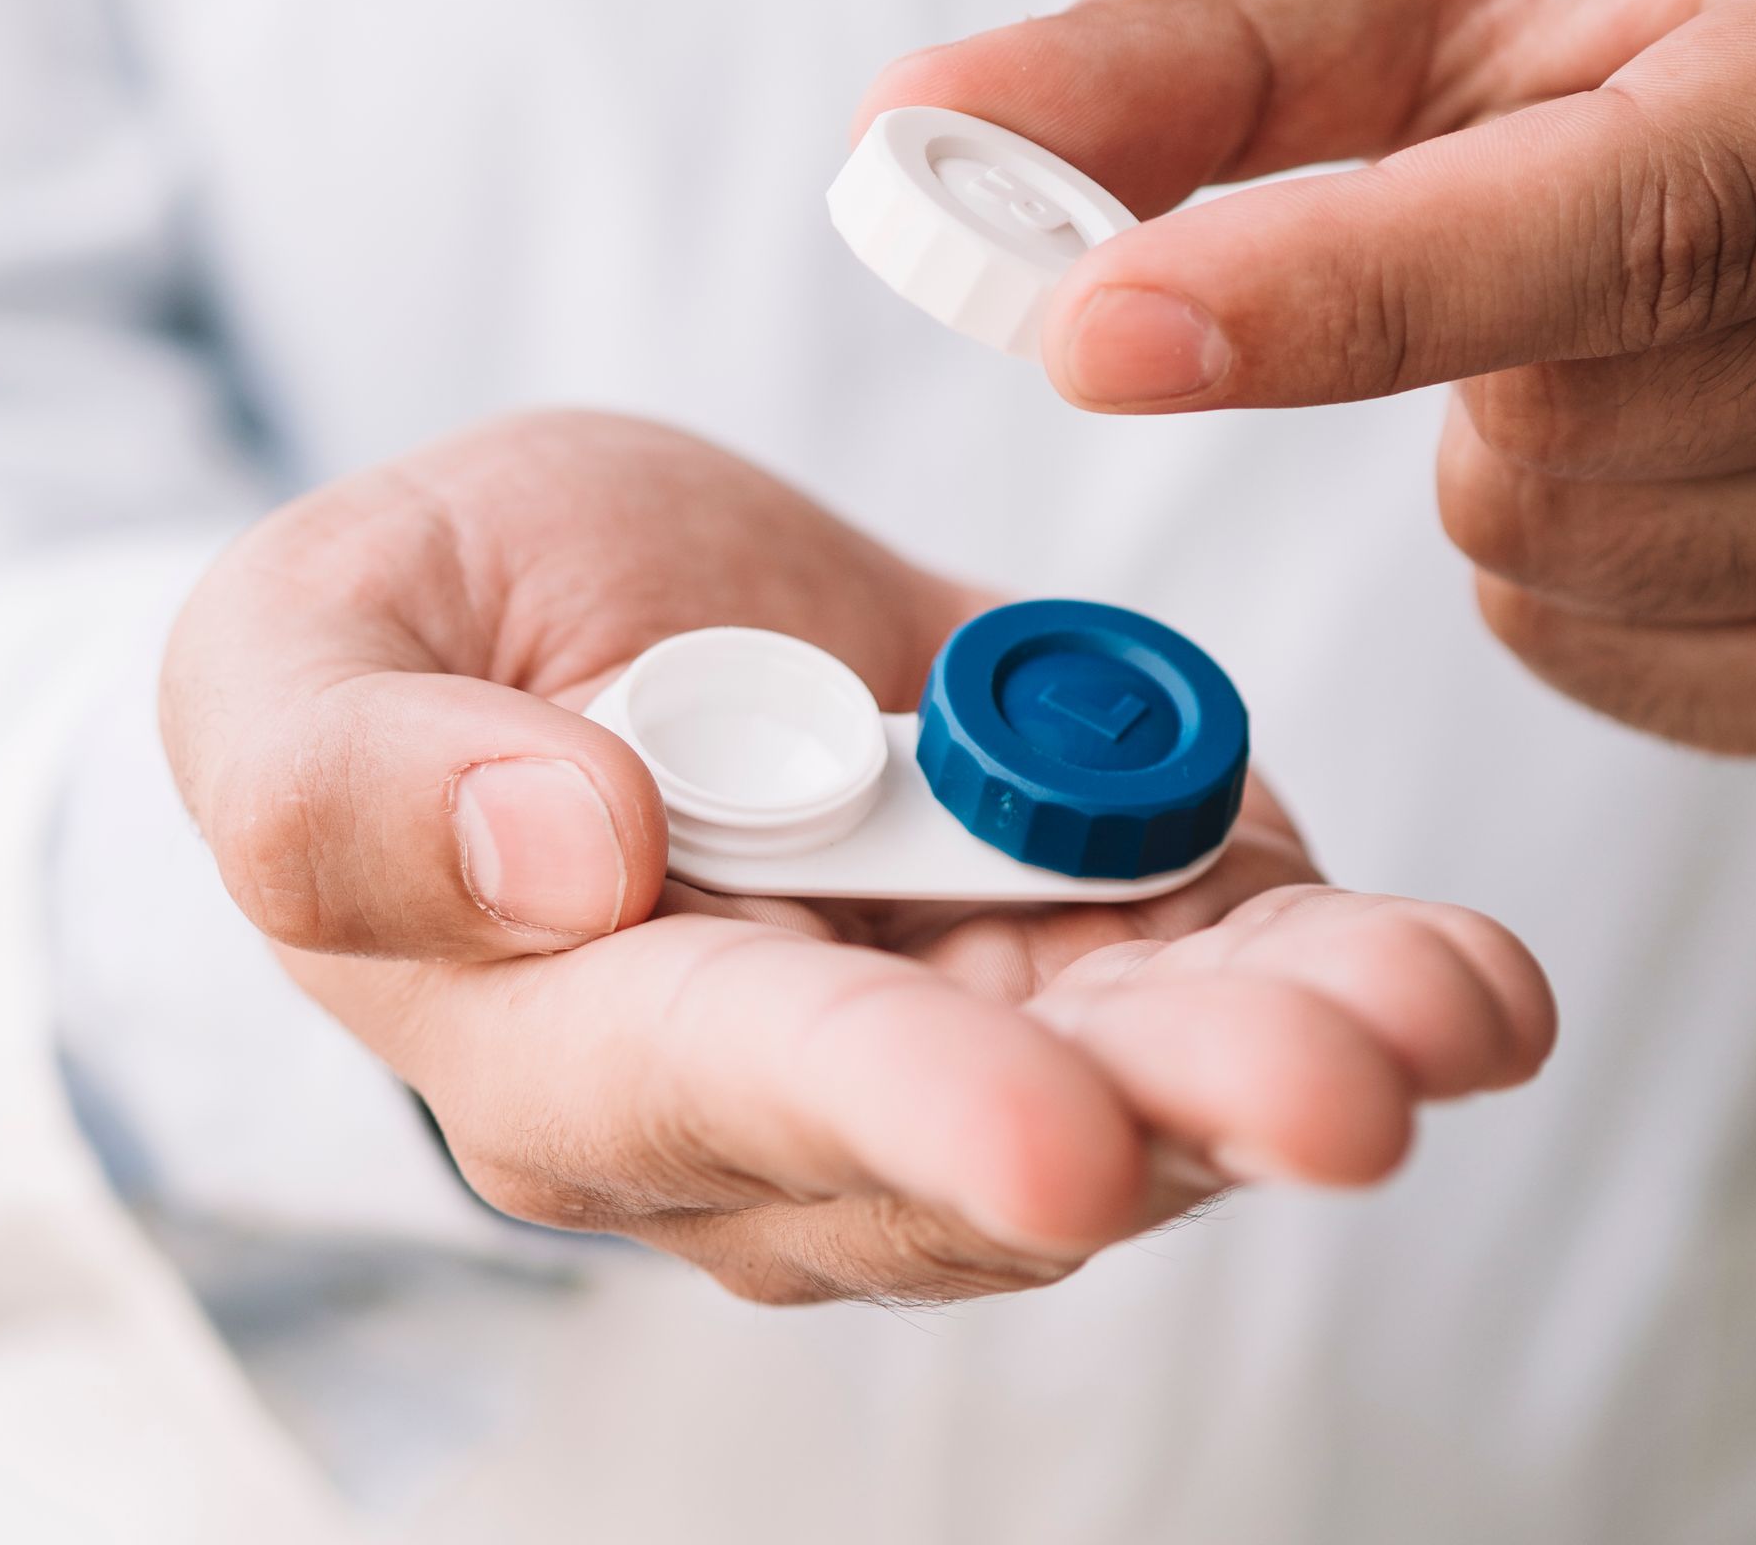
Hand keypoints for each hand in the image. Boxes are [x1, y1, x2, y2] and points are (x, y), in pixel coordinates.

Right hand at [162, 411, 1551, 1302]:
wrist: (586, 611)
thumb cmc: (427, 638)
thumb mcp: (304, 653)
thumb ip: (357, 775)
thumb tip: (563, 853)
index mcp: (581, 1025)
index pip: (746, 1088)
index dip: (904, 1115)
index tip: (1059, 1143)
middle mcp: (799, 1080)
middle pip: (1002, 1126)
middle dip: (1180, 1110)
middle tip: (1347, 1093)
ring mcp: (964, 1006)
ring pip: (1147, 1072)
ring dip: (1307, 1044)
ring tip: (1451, 1006)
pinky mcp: (1081, 917)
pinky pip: (1216, 963)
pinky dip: (1336, 961)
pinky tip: (1451, 971)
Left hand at [861, 0, 1755, 779]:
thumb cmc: (1682, 11)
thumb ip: (1196, 50)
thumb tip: (920, 117)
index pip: (1630, 220)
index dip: (1346, 291)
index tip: (1093, 330)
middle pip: (1571, 437)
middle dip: (1455, 360)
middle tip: (1539, 225)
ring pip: (1586, 571)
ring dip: (1519, 466)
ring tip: (1638, 331)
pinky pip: (1642, 674)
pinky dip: (1587, 579)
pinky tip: (1681, 451)